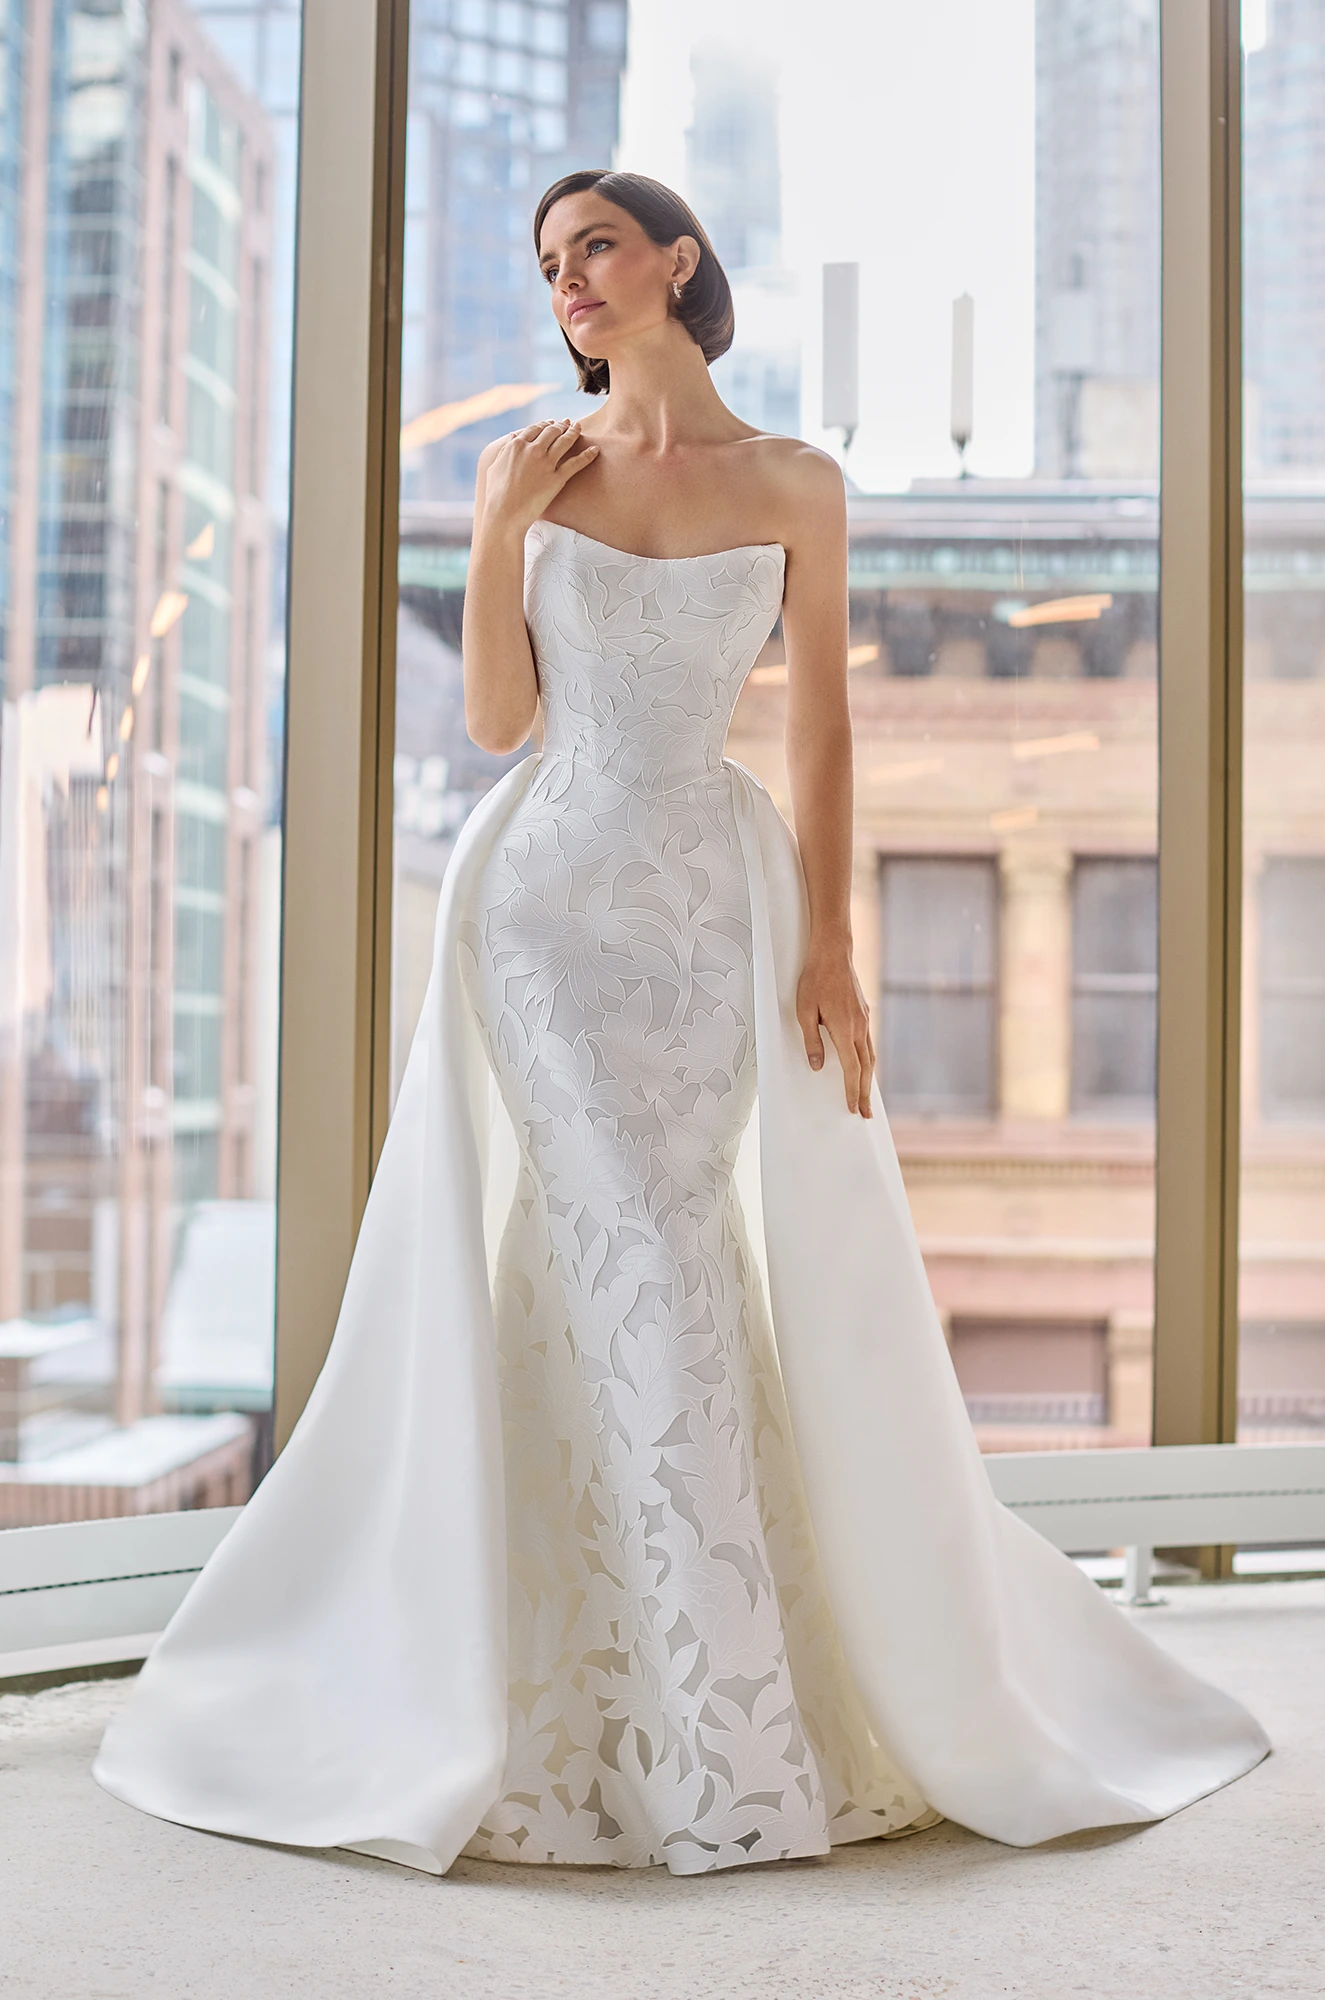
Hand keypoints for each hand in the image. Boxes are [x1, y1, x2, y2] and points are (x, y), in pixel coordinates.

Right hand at [479, 419, 597, 534]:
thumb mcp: (495, 466)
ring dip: (573, 432)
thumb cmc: (496, 494)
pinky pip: (576, 464)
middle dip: (561, 425)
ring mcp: (546, 464)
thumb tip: (514, 436)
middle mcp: (533, 450)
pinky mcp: (557, 479)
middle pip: (551, 431)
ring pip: (564, 442)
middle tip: (568, 423)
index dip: (545, 424)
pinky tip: (596, 450)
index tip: (552, 423)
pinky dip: (587, 455)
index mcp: (517, 445)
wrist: (505, 514)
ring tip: (579, 428)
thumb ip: (506, 449)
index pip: (535, 428)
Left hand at [796, 941, 874, 1117]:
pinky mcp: (863, 1013)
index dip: (851, 1091)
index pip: (851, 1069)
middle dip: (864, 1093)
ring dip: (868, 1080)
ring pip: (870, 1056)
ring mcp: (864, 1020)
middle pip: (865, 1068)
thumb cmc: (815, 979)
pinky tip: (864, 1067)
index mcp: (844, 1029)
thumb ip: (811, 1041)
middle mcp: (859, 1027)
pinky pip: (868, 1044)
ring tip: (866, 1097)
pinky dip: (868, 1061)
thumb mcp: (804, 1011)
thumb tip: (817, 1066)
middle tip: (865, 1114)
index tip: (852, 1108)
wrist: (832, 952)